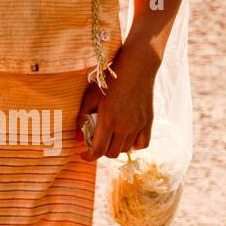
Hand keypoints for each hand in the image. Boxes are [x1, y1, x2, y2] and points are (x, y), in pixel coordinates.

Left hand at [76, 42, 156, 162]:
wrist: (136, 68)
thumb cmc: (110, 81)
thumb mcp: (90, 96)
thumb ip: (82, 117)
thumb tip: (78, 135)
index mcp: (108, 120)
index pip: (97, 151)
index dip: (88, 157)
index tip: (83, 155)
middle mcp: (124, 126)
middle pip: (111, 153)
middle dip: (101, 151)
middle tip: (97, 142)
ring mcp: (137, 125)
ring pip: (125, 149)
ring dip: (116, 147)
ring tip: (111, 137)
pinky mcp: (148, 122)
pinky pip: (142, 144)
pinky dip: (134, 144)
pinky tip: (127, 137)